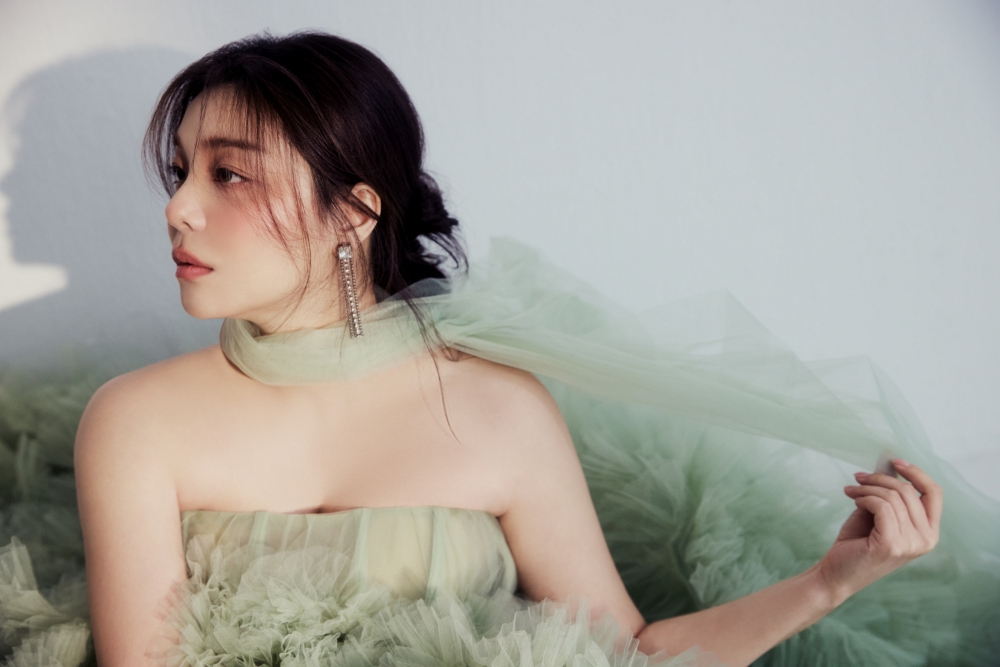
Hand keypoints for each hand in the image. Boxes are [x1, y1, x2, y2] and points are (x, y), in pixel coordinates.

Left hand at [817, 459, 942, 605]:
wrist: (837, 573)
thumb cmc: (857, 543)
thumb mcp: (879, 515)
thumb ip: (890, 495)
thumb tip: (888, 466)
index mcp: (929, 532)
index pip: (934, 494)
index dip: (916, 473)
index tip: (894, 461)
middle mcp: (927, 540)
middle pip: (908, 491)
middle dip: (879, 479)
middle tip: (858, 478)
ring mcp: (911, 544)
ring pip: (892, 497)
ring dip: (866, 488)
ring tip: (851, 491)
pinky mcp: (891, 544)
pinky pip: (880, 506)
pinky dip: (864, 498)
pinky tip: (853, 501)